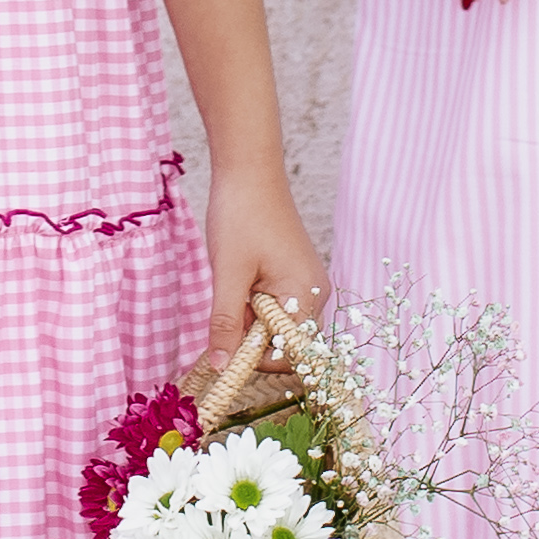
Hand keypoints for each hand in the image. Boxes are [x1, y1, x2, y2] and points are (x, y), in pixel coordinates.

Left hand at [198, 159, 321, 386]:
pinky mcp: (296, 275)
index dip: (256, 360)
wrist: (249, 170)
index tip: (224, 348)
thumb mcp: (227, 275)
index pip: (290, 355)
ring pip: (277, 325)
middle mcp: (316, 293)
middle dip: (251, 337)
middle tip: (228, 306)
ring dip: (250, 319)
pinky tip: (240, 280)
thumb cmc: (240, 217)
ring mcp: (307, 284)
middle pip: (284, 342)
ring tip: (234, 286)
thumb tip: (222, 368)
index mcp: (306, 295)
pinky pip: (277, 306)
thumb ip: (225, 324)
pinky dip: (254, 304)